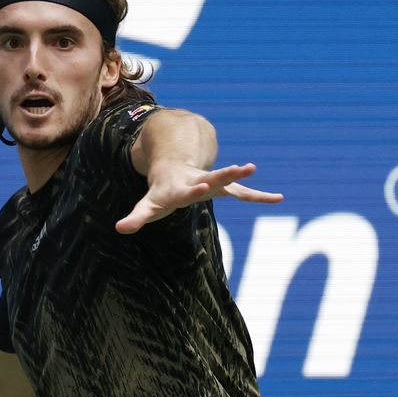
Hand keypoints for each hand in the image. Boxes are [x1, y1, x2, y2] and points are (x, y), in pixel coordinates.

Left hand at [115, 162, 282, 233]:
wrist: (171, 170)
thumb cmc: (159, 194)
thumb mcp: (146, 207)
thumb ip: (135, 218)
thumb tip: (119, 229)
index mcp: (180, 189)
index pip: (188, 190)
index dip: (195, 188)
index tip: (204, 185)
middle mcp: (199, 182)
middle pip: (214, 178)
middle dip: (226, 175)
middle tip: (242, 167)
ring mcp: (213, 183)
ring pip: (230, 181)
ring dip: (242, 178)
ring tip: (254, 169)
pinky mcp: (223, 188)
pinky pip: (243, 194)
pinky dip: (259, 197)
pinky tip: (278, 198)